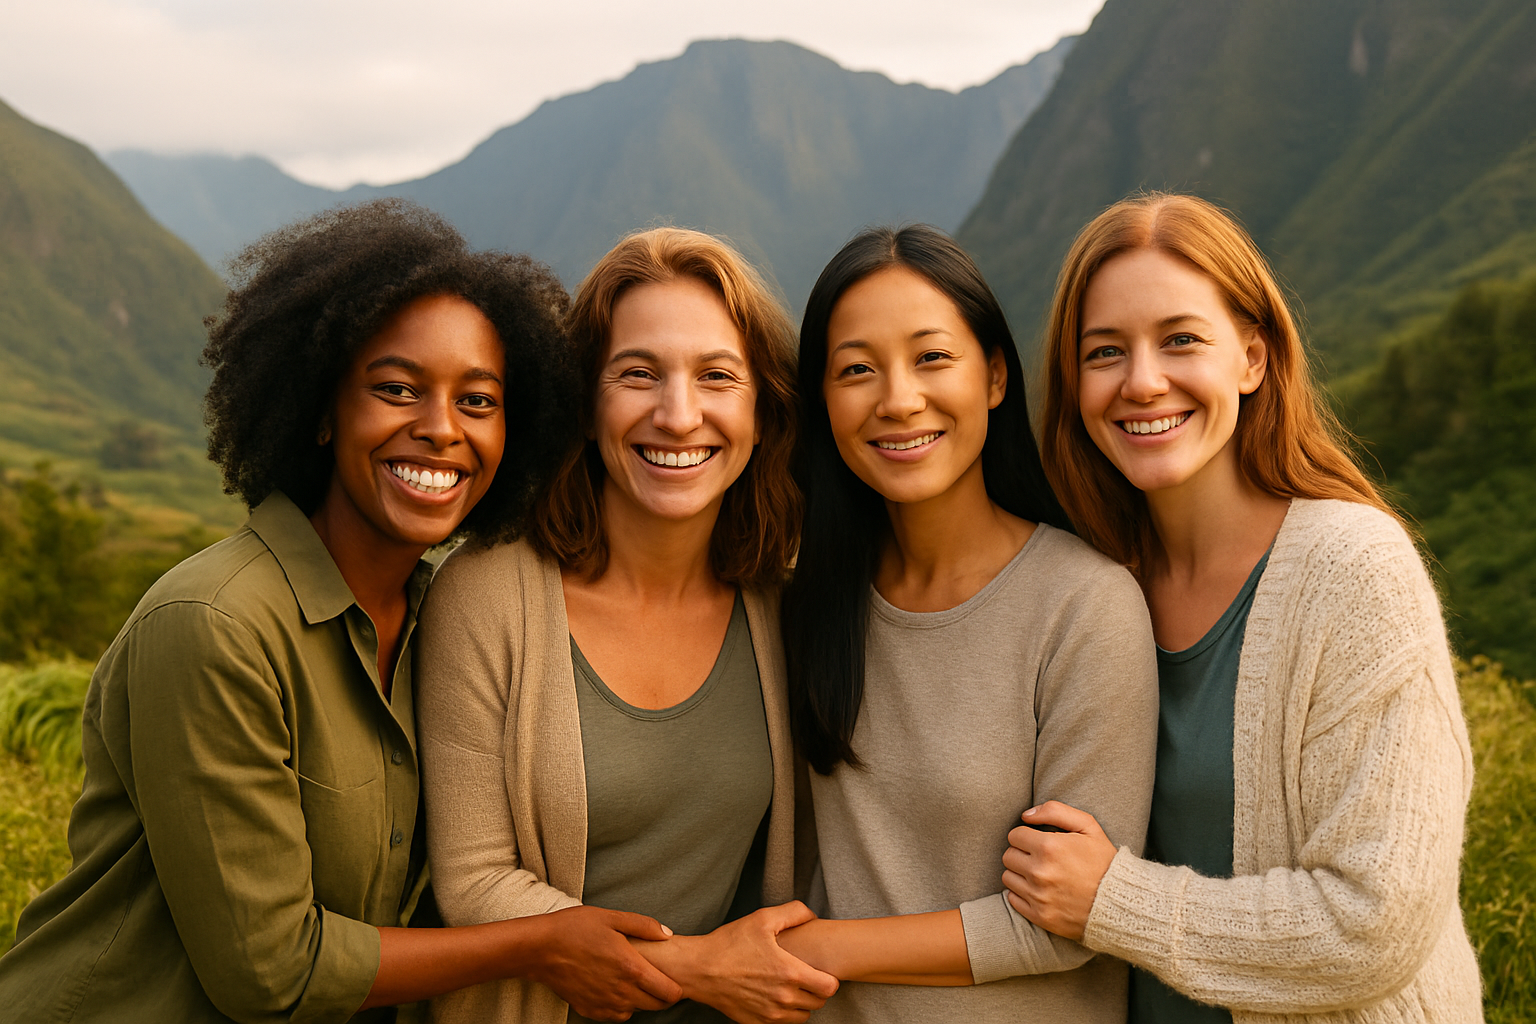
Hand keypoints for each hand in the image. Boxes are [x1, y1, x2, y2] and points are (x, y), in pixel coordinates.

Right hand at [523, 905, 683, 1020]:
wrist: (541, 949)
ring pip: (636, 1011)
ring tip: (631, 979)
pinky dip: (621, 1006)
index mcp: (632, 968)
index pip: (669, 992)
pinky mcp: (590, 1011)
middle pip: (656, 1006)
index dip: (676, 988)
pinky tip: (614, 987)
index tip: (672, 978)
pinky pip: (616, 1016)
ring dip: (640, 1000)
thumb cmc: (576, 928)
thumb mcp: (612, 918)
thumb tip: (668, 934)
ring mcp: (605, 1004)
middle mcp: (621, 992)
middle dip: (661, 995)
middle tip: (655, 978)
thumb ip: (645, 926)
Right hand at [633, 901, 838, 1023]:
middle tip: (805, 974)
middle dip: (817, 989)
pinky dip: (784, 1013)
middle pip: (819, 1002)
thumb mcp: (762, 919)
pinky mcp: (757, 1023)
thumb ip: (794, 913)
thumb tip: (812, 915)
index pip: (830, 987)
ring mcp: (770, 1014)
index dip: (829, 977)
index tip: (819, 968)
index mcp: (789, 973)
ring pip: (803, 1016)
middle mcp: (783, 998)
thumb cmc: (730, 943)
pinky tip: (774, 995)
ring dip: (802, 1003)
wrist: (699, 970)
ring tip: (790, 985)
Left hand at [1001, 801, 1116, 941]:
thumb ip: (1055, 811)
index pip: (1014, 836)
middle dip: (1022, 853)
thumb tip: (1025, 815)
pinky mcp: (1039, 916)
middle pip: (1008, 856)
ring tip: (1040, 873)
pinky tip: (1039, 890)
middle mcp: (1039, 872)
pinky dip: (1022, 893)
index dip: (1027, 836)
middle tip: (1039, 857)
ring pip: (1008, 877)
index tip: (1039, 841)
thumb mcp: (1088, 827)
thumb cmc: (1104, 862)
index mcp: (1049, 847)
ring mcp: (1038, 896)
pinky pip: (1013, 899)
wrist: (1120, 903)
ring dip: (1020, 873)